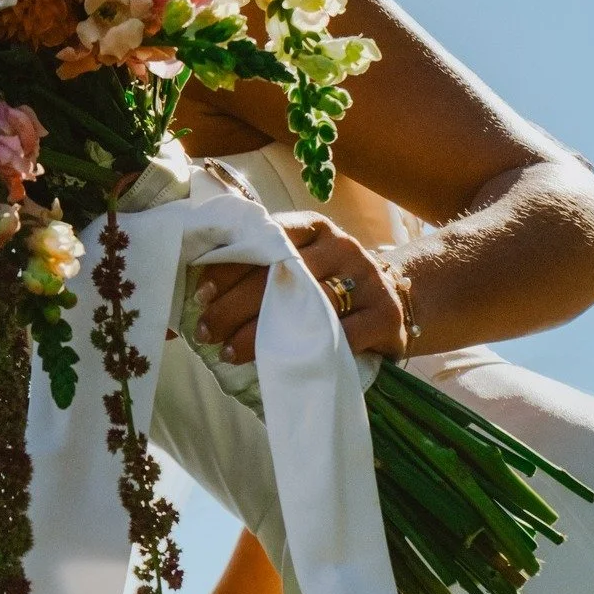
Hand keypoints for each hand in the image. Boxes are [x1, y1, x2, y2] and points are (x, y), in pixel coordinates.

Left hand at [192, 212, 407, 364]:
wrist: (393, 301)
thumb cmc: (327, 285)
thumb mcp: (299, 264)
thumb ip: (261, 266)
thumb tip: (200, 291)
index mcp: (314, 228)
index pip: (266, 237)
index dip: (230, 266)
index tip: (202, 295)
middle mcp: (342, 246)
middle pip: (281, 274)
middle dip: (235, 306)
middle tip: (206, 331)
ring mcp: (367, 279)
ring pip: (307, 305)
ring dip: (262, 333)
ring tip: (229, 352)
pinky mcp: (385, 314)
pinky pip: (343, 335)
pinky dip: (308, 350)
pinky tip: (280, 365)